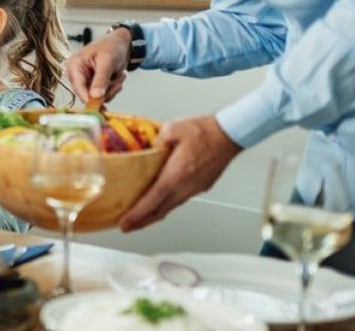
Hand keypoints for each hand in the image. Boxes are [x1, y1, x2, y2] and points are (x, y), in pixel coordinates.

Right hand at [65, 27, 130, 103]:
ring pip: (98, 98)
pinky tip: (117, 77)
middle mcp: (77, 76)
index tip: (101, 106)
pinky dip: (113, 89)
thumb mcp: (107, 61)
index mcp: (74, 66)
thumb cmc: (111, 46)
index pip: (78, 87)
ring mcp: (85, 81)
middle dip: (106, 90)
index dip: (89, 98)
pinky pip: (104, 96)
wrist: (121, 43)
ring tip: (119, 75)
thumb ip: (100, 79)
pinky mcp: (94, 86)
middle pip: (88, 95)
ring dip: (112, 89)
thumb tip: (95, 96)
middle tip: (118, 81)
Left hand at [118, 115, 241, 231]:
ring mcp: (194, 188)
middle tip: (126, 226)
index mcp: (176, 175)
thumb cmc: (205, 131)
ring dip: (154, 214)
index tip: (125, 223)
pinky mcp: (201, 186)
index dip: (137, 215)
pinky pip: (180, 199)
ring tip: (140, 217)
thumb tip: (148, 148)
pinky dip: (166, 204)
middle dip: (141, 221)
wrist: (229, 134)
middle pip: (160, 211)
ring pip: (170, 207)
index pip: (152, 201)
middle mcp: (185, 187)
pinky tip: (161, 201)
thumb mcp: (172, 128)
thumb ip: (156, 140)